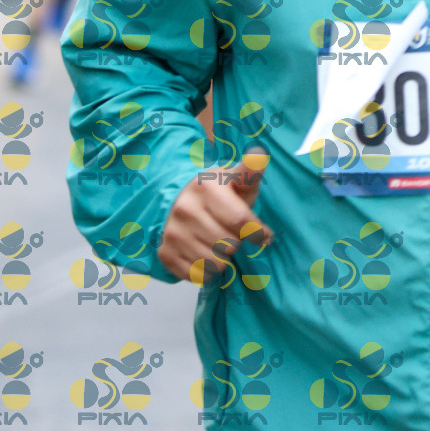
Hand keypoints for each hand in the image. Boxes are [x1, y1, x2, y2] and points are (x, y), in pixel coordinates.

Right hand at [157, 146, 273, 282]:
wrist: (180, 201)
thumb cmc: (218, 192)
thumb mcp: (235, 178)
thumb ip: (250, 170)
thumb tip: (260, 154)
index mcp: (205, 186)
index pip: (240, 221)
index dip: (258, 232)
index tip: (264, 235)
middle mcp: (185, 209)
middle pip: (229, 245)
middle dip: (238, 242)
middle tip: (233, 233)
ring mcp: (172, 232)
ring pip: (215, 263)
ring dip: (224, 257)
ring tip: (219, 242)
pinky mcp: (165, 253)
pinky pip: (198, 275)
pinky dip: (207, 270)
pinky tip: (205, 252)